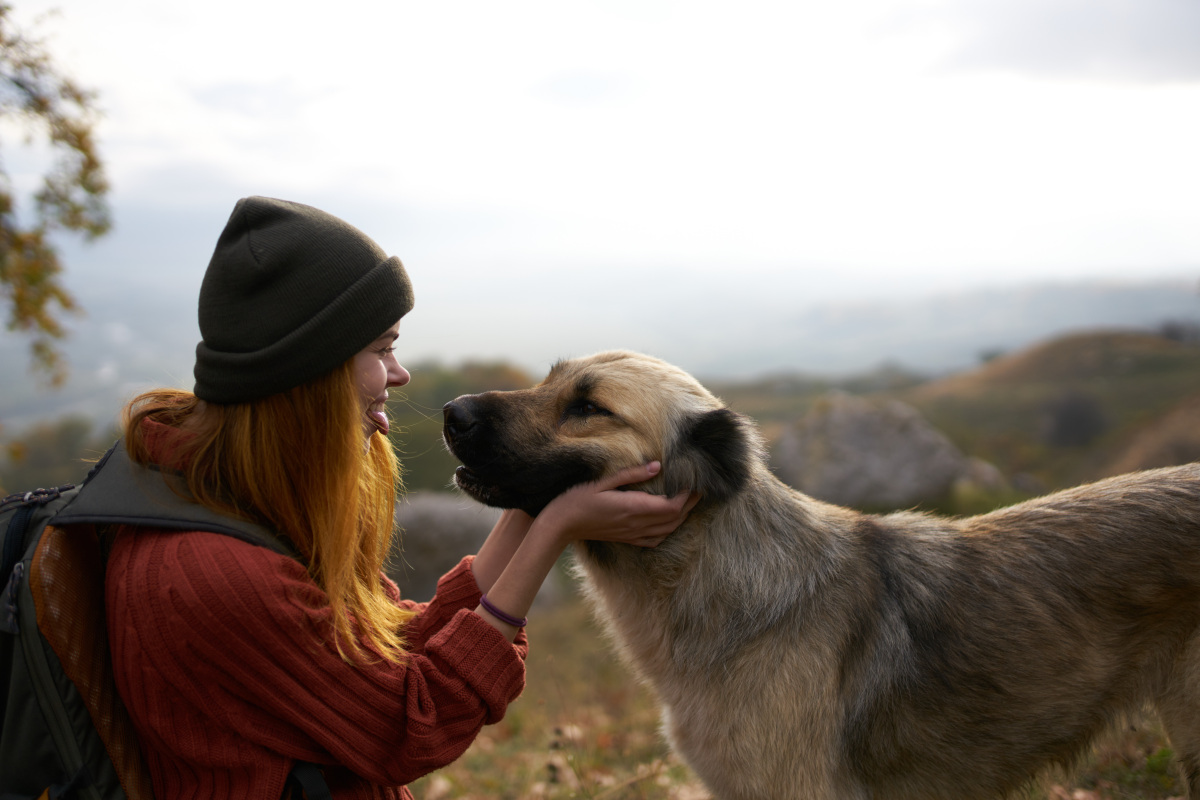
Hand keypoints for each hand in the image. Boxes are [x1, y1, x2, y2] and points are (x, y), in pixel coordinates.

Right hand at [535, 462, 700, 547]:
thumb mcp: (603, 481)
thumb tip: (657, 466)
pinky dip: (668, 529)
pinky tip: (669, 520)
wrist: (561, 525)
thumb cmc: (577, 499)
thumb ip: (632, 474)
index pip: (671, 506)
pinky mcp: (627, 539)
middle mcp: (636, 524)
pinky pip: (656, 539)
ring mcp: (632, 535)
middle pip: (674, 518)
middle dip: (690, 504)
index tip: (693, 482)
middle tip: (699, 488)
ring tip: (689, 501)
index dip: (687, 496)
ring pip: (668, 530)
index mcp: (633, 508)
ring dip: (682, 517)